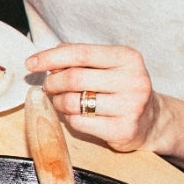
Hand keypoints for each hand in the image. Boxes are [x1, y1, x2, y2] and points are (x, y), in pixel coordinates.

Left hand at [26, 42, 161, 152]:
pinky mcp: (124, 130)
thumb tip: (46, 59)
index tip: (31, 63)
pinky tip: (77, 115)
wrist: (152, 120)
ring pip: (74, 102)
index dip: (50, 57)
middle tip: (47, 86)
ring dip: (59, 102)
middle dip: (52, 82)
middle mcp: (133, 81)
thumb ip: (78, 57)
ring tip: (62, 101)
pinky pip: (80, 123)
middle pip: (74, 78)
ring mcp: (131, 107)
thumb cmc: (120, 87)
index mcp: (127, 58)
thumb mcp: (106, 64)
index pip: (80, 53)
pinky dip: (70, 118)